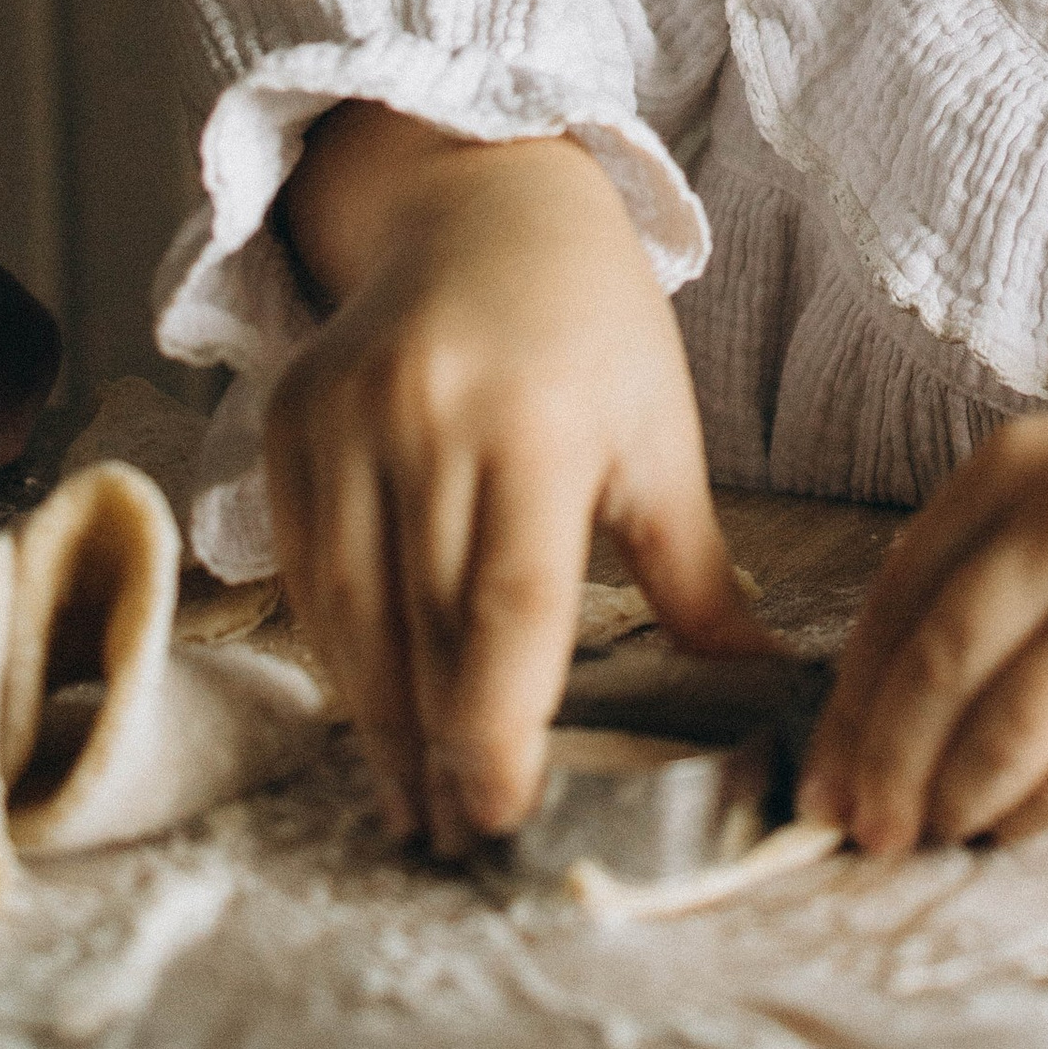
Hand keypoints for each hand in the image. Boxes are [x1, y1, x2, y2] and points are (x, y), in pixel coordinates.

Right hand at [266, 109, 768, 856]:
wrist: (479, 202)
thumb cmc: (591, 323)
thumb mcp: (661, 432)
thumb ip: (692, 571)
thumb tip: (757, 684)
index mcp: (541, 424)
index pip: (510, 607)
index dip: (500, 726)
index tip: (505, 817)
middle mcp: (429, 421)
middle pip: (425, 627)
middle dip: (440, 751)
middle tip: (461, 845)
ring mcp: (346, 420)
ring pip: (351, 613)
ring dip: (378, 725)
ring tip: (411, 809)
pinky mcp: (290, 423)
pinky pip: (304, 571)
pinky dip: (336, 653)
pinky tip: (369, 715)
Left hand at [796, 411, 1047, 855]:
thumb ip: (981, 570)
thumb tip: (872, 716)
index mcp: (1027, 462)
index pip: (898, 593)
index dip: (851, 698)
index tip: (824, 770)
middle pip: (936, 670)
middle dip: (884, 767)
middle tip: (861, 827)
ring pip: (1000, 736)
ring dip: (952, 802)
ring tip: (935, 831)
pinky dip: (1029, 818)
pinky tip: (1011, 829)